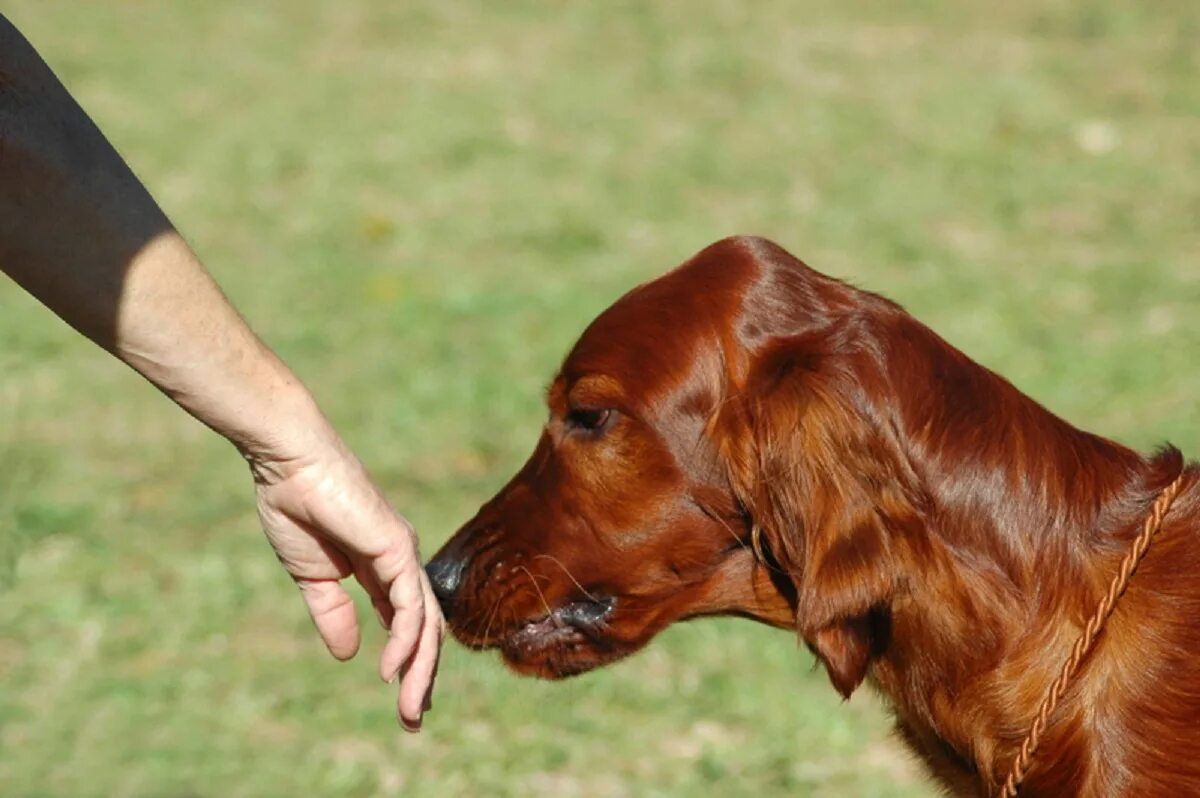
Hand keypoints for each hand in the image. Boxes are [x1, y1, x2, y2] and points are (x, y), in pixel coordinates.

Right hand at [247, 435, 442, 730]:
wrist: (289, 465)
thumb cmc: (297, 507)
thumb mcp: (312, 576)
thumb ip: (332, 612)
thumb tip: (350, 654)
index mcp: (381, 569)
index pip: (407, 623)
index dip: (408, 662)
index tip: (403, 701)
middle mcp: (400, 563)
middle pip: (426, 628)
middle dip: (421, 676)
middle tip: (413, 719)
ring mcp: (403, 554)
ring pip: (425, 622)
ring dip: (418, 668)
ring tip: (409, 707)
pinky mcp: (396, 547)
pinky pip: (409, 603)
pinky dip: (405, 638)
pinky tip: (394, 667)